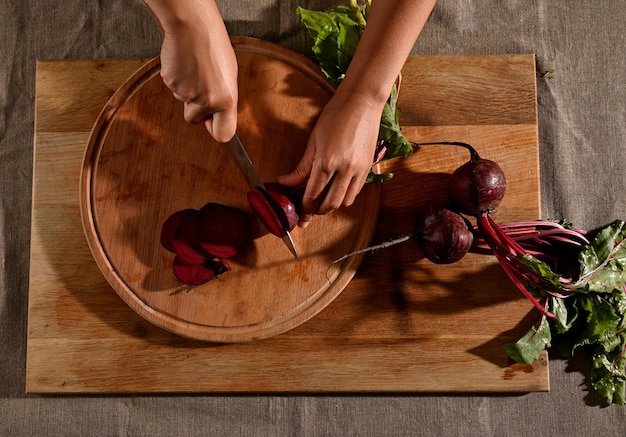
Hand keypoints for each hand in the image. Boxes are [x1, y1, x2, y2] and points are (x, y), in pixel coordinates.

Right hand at [146, 0, 237, 142]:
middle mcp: (208, 100)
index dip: (215, 130)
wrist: (193, 26)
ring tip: (195, 69)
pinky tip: (184, 65)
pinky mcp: (171, 83)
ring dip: (187, 91)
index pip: (224, 134)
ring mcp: (187, 93)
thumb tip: (218, 114)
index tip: (212, 124)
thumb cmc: (213, 46)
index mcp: (227, 99)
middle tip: (200, 89)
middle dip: (195, 111)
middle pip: (194, 120)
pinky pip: (174, 89)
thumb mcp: (228, 75)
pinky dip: (177, 80)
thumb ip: (223, 97)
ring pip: (183, 102)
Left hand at [278, 89, 382, 227]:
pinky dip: (345, 197)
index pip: (312, 195)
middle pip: (329, 204)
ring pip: (344, 202)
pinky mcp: (368, 168)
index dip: (304, 209)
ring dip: (331, 207)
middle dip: (316, 212)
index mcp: (326, 162)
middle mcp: (344, 170)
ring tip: (321, 204)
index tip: (299, 216)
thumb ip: (302, 167)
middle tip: (307, 214)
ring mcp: (359, 170)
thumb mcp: (313, 140)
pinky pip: (356, 192)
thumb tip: (286, 182)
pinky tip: (336, 193)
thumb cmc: (336, 115)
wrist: (362, 101)